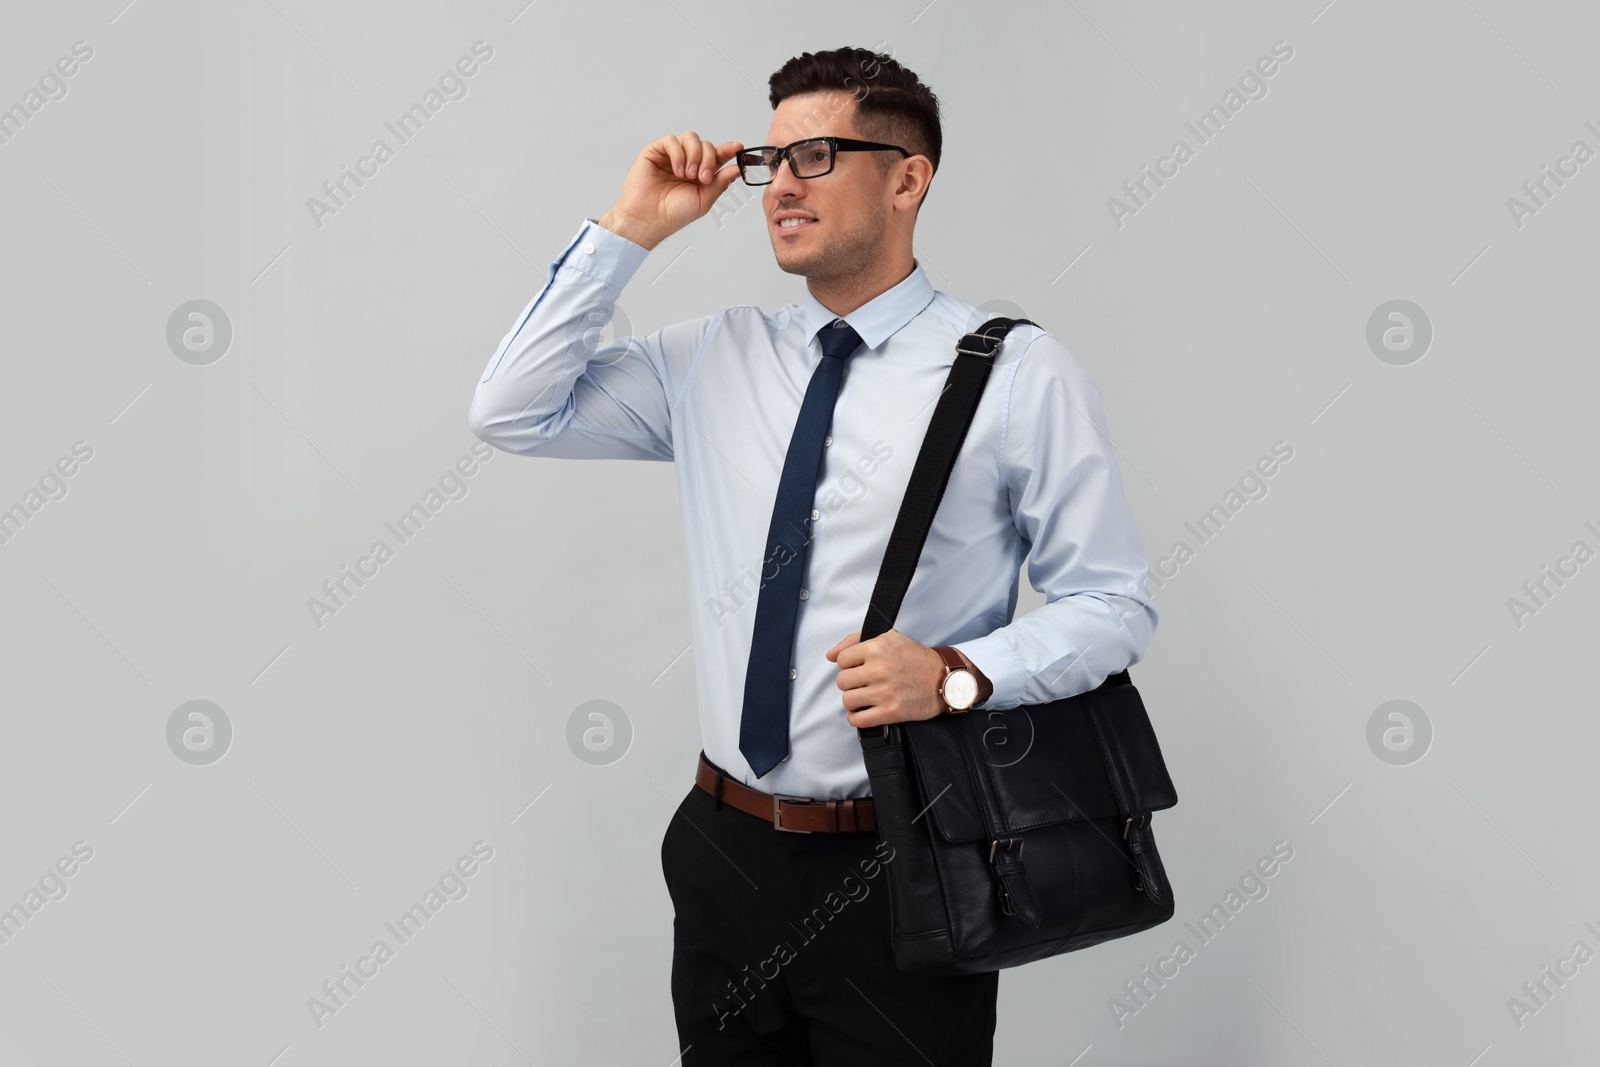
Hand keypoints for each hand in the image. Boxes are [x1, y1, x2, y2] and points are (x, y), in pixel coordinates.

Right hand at [598, 131, 744, 249]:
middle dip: (709, 159)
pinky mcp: (655, 151)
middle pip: (706, 145)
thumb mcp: (704, 200)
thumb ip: (720, 182)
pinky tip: (677, 170)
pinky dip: (678, 154)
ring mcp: (671, 156)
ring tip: (688, 175)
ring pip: (691, 138)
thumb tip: (737, 168)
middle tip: (702, 178)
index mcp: (700, 173)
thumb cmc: (673, 214)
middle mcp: (687, 162)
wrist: (648, 219)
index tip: (739, 148)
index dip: (729, 150)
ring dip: (694, 155)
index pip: (717, 156)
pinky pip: (672, 140)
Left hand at [826, 629, 949, 728]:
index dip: (850, 665)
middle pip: (842, 681)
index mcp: (877, 647)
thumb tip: (830, 656)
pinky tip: (865, 712)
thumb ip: (855, 641)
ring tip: (866, 698)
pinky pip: (857, 720)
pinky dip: (857, 718)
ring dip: (854, 701)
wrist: (944, 680)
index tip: (861, 668)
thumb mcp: (889, 638)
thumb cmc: (916, 659)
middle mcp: (879, 669)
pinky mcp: (891, 712)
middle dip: (852, 683)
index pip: (842, 660)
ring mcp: (884, 691)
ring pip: (847, 700)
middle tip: (865, 684)